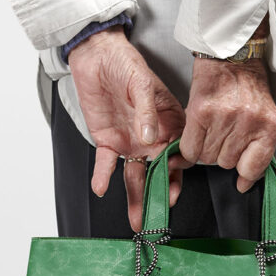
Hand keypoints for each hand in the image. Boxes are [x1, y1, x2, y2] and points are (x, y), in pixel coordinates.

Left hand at [68, 27, 185, 230]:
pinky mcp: (109, 142)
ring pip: (136, 176)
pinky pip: (106, 164)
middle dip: (159, 196)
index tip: (173, 184)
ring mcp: (131, 143)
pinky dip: (103, 176)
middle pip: (159, 173)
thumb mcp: (142, 82)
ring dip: (136, 198)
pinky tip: (102, 188)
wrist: (95, 55)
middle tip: (157, 216)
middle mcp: (152, 138)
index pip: (179, 155)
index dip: (177, 171)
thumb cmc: (126, 62)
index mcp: (169, 123)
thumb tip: (151, 138)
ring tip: (137, 221)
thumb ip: (148, 111)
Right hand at [173, 55, 275, 191]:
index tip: (241, 181)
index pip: (253, 169)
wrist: (232, 52)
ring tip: (212, 128)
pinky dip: (189, 146)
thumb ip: (257, 148)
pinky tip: (196, 132)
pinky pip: (190, 148)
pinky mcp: (202, 112)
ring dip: (206, 147)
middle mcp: (249, 123)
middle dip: (223, 152)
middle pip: (226, 163)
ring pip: (207, 158)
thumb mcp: (264, 116)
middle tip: (223, 133)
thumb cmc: (248, 85)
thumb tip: (242, 183)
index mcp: (270, 126)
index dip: (244, 175)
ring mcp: (225, 118)